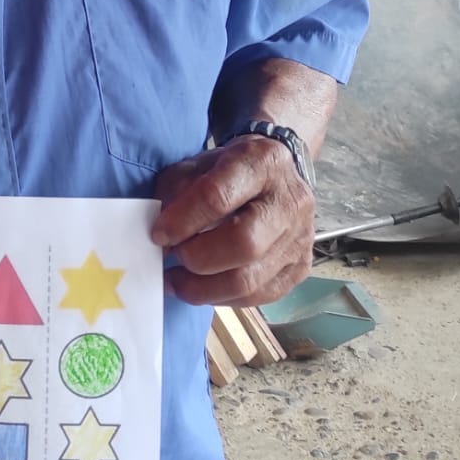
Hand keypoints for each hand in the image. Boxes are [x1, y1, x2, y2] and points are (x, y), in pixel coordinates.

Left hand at [152, 135, 314, 305]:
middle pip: (243, 243)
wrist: (277, 176)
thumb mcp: (199, 164)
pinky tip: (202, 287)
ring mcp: (300, 238)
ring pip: (249, 280)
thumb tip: (163, 234)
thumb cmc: (231, 171)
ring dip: (203, 288)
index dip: (182, 220)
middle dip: (197, 258)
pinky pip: (258, 297)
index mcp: (262, 162)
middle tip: (173, 255)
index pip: (218, 196)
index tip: (158, 234)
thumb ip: (178, 190)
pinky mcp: (301, 267)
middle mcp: (290, 200)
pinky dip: (222, 298)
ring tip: (176, 280)